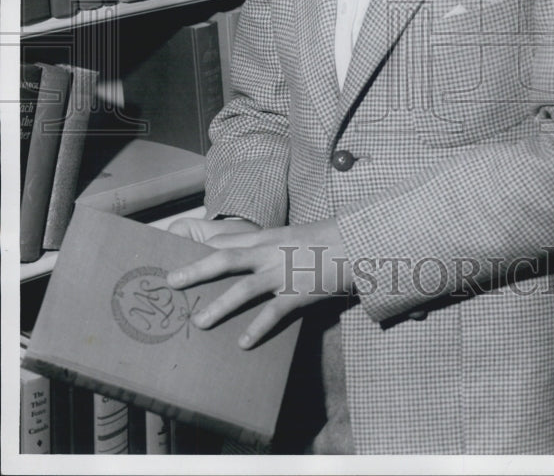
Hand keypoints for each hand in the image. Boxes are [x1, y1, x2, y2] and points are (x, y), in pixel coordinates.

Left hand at [165, 218, 351, 348]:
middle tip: (172, 281)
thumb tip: (245, 256)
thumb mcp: (292, 234)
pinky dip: (256, 328)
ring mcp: (283, 272)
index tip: (176, 258)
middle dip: (196, 270)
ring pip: (244, 288)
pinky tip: (242, 343)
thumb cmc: (324, 239)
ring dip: (219, 305)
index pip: (227, 241)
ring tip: (199, 322)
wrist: (356, 242)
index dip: (200, 249)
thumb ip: (268, 245)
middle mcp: (270, 252)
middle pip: (225, 258)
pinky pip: (273, 313)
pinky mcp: (299, 292)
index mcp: (268, 237)